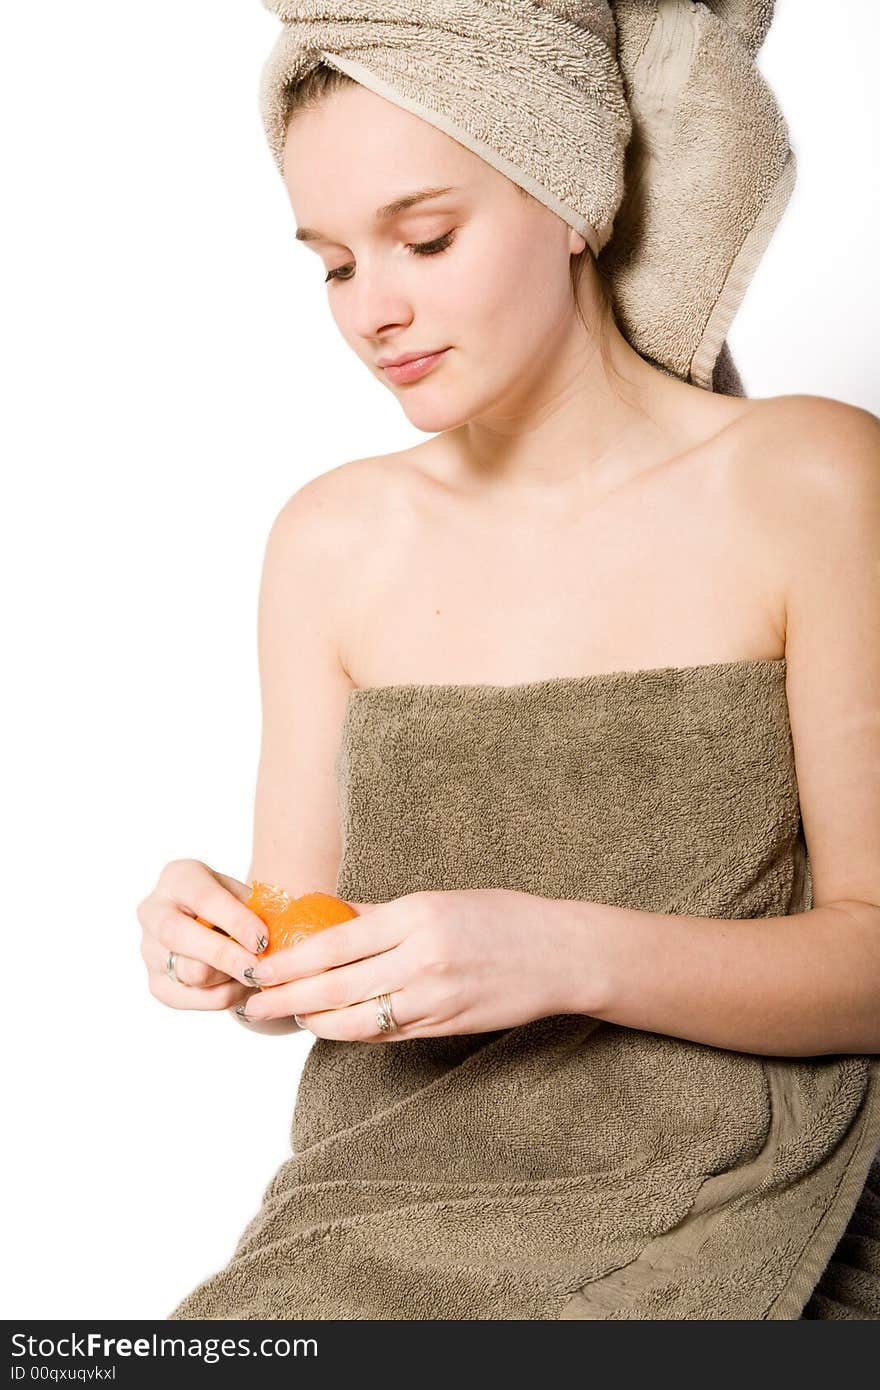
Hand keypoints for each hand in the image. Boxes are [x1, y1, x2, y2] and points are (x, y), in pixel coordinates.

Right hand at [137, 858, 268, 1011]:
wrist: (216, 927)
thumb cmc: (235, 906)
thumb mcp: (246, 896)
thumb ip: (256, 911)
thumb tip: (277, 935)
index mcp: (178, 877)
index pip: (203, 899)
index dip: (234, 920)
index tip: (262, 939)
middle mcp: (153, 911)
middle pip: (177, 935)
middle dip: (223, 954)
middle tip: (257, 967)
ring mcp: (149, 950)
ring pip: (187, 971)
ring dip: (228, 976)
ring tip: (255, 972)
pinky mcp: (157, 984)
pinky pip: (193, 998)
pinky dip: (223, 995)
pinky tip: (241, 985)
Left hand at [235, 888, 570, 1040]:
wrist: (561, 954)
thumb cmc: (501, 917)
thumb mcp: (438, 900)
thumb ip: (380, 914)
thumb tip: (325, 917)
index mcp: (415, 918)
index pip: (334, 943)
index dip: (289, 961)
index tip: (258, 968)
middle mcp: (420, 960)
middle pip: (334, 987)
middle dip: (285, 998)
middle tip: (251, 1005)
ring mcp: (433, 998)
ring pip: (355, 1020)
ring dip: (314, 1022)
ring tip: (286, 1017)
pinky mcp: (445, 1026)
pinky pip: (386, 1034)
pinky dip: (353, 1033)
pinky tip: (332, 1027)